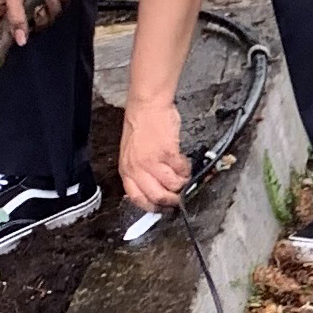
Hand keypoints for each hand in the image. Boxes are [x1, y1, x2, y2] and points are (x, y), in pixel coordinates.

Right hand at [0, 0, 61, 59]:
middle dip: (42, 15)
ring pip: (50, 15)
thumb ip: (16, 17)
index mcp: (2, 5)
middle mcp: (18, 4)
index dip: (18, 34)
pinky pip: (60, 2)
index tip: (27, 34)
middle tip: (40, 3)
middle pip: (34, 26)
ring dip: (53, 3)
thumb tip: (19, 41)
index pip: (8, 31)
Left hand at [120, 93, 189, 209]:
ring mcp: (152, 162)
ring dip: (182, 184)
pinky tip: (185, 164)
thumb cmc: (141, 123)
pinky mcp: (167, 154)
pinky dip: (186, 170)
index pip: (136, 197)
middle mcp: (137, 168)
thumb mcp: (131, 151)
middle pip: (157, 196)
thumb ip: (139, 169)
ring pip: (172, 186)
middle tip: (179, 197)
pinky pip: (181, 171)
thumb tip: (153, 185)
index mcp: (126, 168)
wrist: (147, 105)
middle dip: (171, 200)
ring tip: (184, 177)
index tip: (160, 208)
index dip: (151, 206)